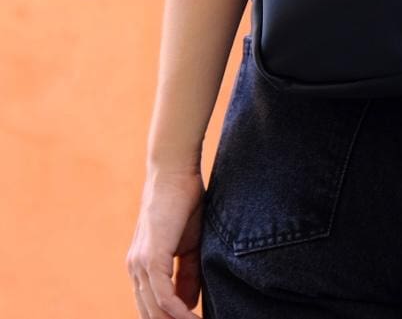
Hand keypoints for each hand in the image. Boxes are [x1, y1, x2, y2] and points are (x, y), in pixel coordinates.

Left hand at [126, 166, 204, 318]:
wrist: (175, 171)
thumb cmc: (184, 202)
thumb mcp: (190, 244)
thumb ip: (187, 275)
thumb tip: (187, 306)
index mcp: (142, 266)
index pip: (152, 306)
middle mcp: (135, 269)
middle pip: (149, 314)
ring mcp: (140, 264)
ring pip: (154, 309)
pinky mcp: (151, 257)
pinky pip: (162, 295)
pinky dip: (177, 311)